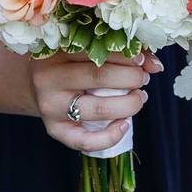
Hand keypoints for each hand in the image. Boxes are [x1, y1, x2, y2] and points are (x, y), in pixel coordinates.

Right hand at [28, 50, 163, 151]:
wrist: (35, 86)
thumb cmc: (72, 64)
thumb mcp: (89, 51)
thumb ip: (124, 53)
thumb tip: (156, 66)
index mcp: (57, 51)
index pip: (97, 50)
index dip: (126, 56)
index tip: (141, 60)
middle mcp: (49, 79)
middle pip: (100, 76)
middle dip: (132, 78)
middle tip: (143, 79)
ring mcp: (50, 106)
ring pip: (99, 108)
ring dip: (129, 104)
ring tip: (139, 97)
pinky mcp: (55, 130)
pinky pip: (85, 140)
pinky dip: (111, 136)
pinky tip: (125, 125)